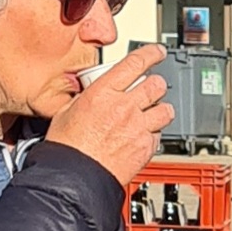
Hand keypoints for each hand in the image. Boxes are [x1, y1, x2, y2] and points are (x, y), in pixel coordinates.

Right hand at [45, 47, 172, 183]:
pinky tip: (143, 137)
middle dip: (155, 84)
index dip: (150, 54)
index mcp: (103, 93)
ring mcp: (137, 127)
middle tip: (151, 89)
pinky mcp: (145, 147)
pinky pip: (159, 134)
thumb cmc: (66, 149)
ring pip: (165, 109)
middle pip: (156, 84)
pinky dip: (154, 134)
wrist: (73, 179)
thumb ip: (85, 98)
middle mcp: (124, 107)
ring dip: (160, 110)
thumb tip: (89, 93)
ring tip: (152, 114)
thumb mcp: (66, 112)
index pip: (134, 63)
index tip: (157, 52)